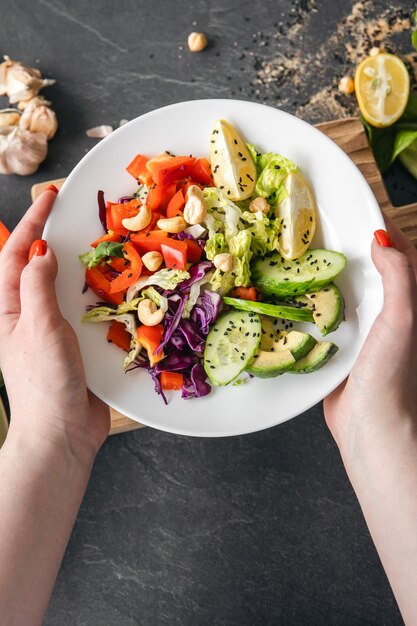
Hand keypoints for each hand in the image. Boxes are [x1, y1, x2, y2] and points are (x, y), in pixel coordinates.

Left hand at [0, 189, 108, 464]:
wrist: (62, 433)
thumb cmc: (44, 382)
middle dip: (50, 236)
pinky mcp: (73, 343)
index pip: (16, 254)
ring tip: (96, 243)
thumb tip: (42, 251)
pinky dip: (95, 292)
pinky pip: (83, 308)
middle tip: (73, 214)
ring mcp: (50, 329)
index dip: (31, 223)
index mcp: (7, 309)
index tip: (49, 198)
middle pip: (36, 265)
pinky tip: (112, 285)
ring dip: (76, 264)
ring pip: (62, 286)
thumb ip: (37, 286)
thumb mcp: (37, 327)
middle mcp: (26, 315)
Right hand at [324, 219, 416, 451]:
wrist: (372, 429)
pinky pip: (327, 319)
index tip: (362, 213)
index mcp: (409, 304)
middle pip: (372, 271)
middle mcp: (388, 315)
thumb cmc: (393, 377)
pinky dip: (314, 305)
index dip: (386, 233)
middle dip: (352, 250)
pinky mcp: (341, 349)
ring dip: (329, 275)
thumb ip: (399, 277)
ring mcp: (364, 332)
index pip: (402, 257)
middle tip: (325, 231)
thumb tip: (382, 240)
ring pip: (346, 293)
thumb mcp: (404, 319)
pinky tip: (297, 297)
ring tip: (306, 255)